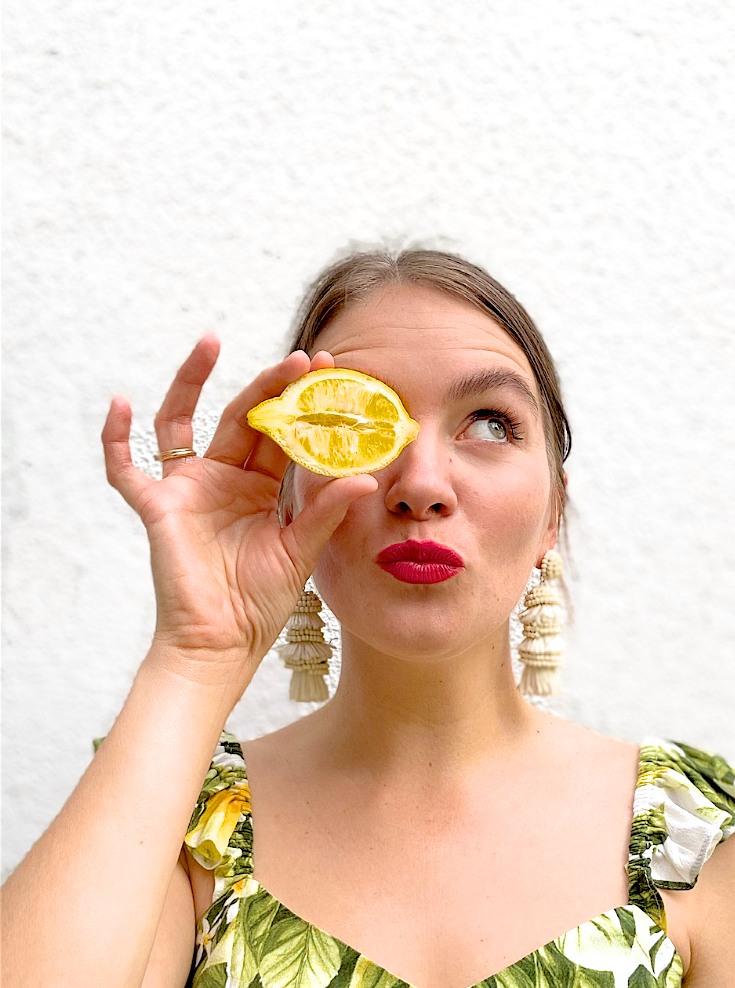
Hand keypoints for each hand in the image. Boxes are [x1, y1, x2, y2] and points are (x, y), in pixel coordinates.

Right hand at [102, 335, 377, 663]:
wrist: (224, 644)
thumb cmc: (260, 602)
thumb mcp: (301, 549)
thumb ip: (326, 511)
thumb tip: (366, 478)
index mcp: (259, 487)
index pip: (280, 432)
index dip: (301, 402)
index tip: (329, 369)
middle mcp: (221, 479)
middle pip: (241, 417)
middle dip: (269, 386)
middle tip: (301, 359)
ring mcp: (186, 489)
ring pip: (181, 422)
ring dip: (191, 381)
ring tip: (210, 342)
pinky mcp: (157, 508)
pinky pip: (126, 470)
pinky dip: (116, 439)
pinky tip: (120, 404)